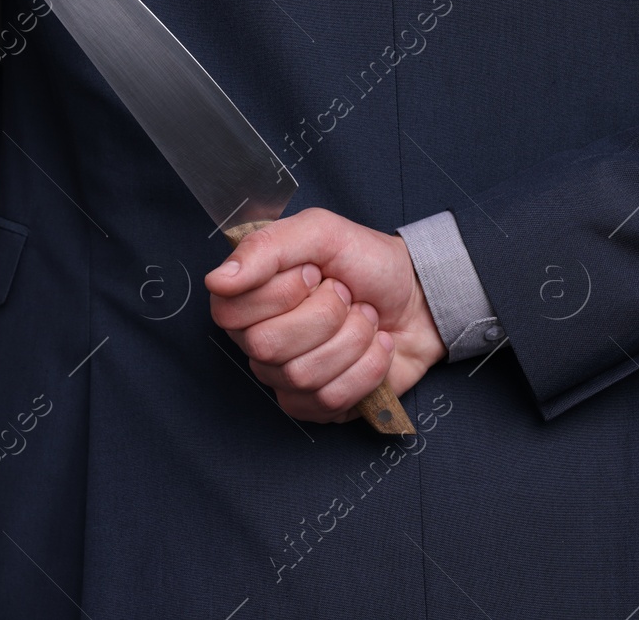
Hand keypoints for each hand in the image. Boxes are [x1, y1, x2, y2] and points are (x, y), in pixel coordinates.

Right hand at [204, 207, 447, 422]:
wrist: (420, 297)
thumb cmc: (367, 262)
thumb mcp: (321, 232)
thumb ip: (266, 247)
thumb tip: (218, 280)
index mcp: (251, 297)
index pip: (231, 312)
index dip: (281, 293)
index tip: (315, 273)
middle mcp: (260, 340)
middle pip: (267, 346)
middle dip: (325, 315)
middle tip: (347, 296)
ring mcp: (287, 378)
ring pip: (302, 376)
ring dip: (352, 339)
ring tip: (365, 319)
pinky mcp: (318, 405)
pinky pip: (329, 401)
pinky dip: (367, 368)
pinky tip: (375, 347)